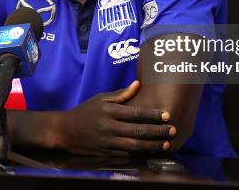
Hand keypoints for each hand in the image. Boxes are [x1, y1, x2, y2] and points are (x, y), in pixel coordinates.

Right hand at [59, 80, 176, 156]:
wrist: (65, 132)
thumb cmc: (85, 112)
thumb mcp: (100, 99)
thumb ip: (120, 94)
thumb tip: (138, 84)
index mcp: (108, 112)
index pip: (135, 113)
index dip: (152, 114)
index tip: (167, 114)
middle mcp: (109, 128)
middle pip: (138, 131)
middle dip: (158, 131)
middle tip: (173, 130)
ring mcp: (108, 143)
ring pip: (134, 146)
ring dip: (152, 146)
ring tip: (166, 144)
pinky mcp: (106, 154)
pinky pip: (127, 155)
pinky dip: (140, 155)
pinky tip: (151, 152)